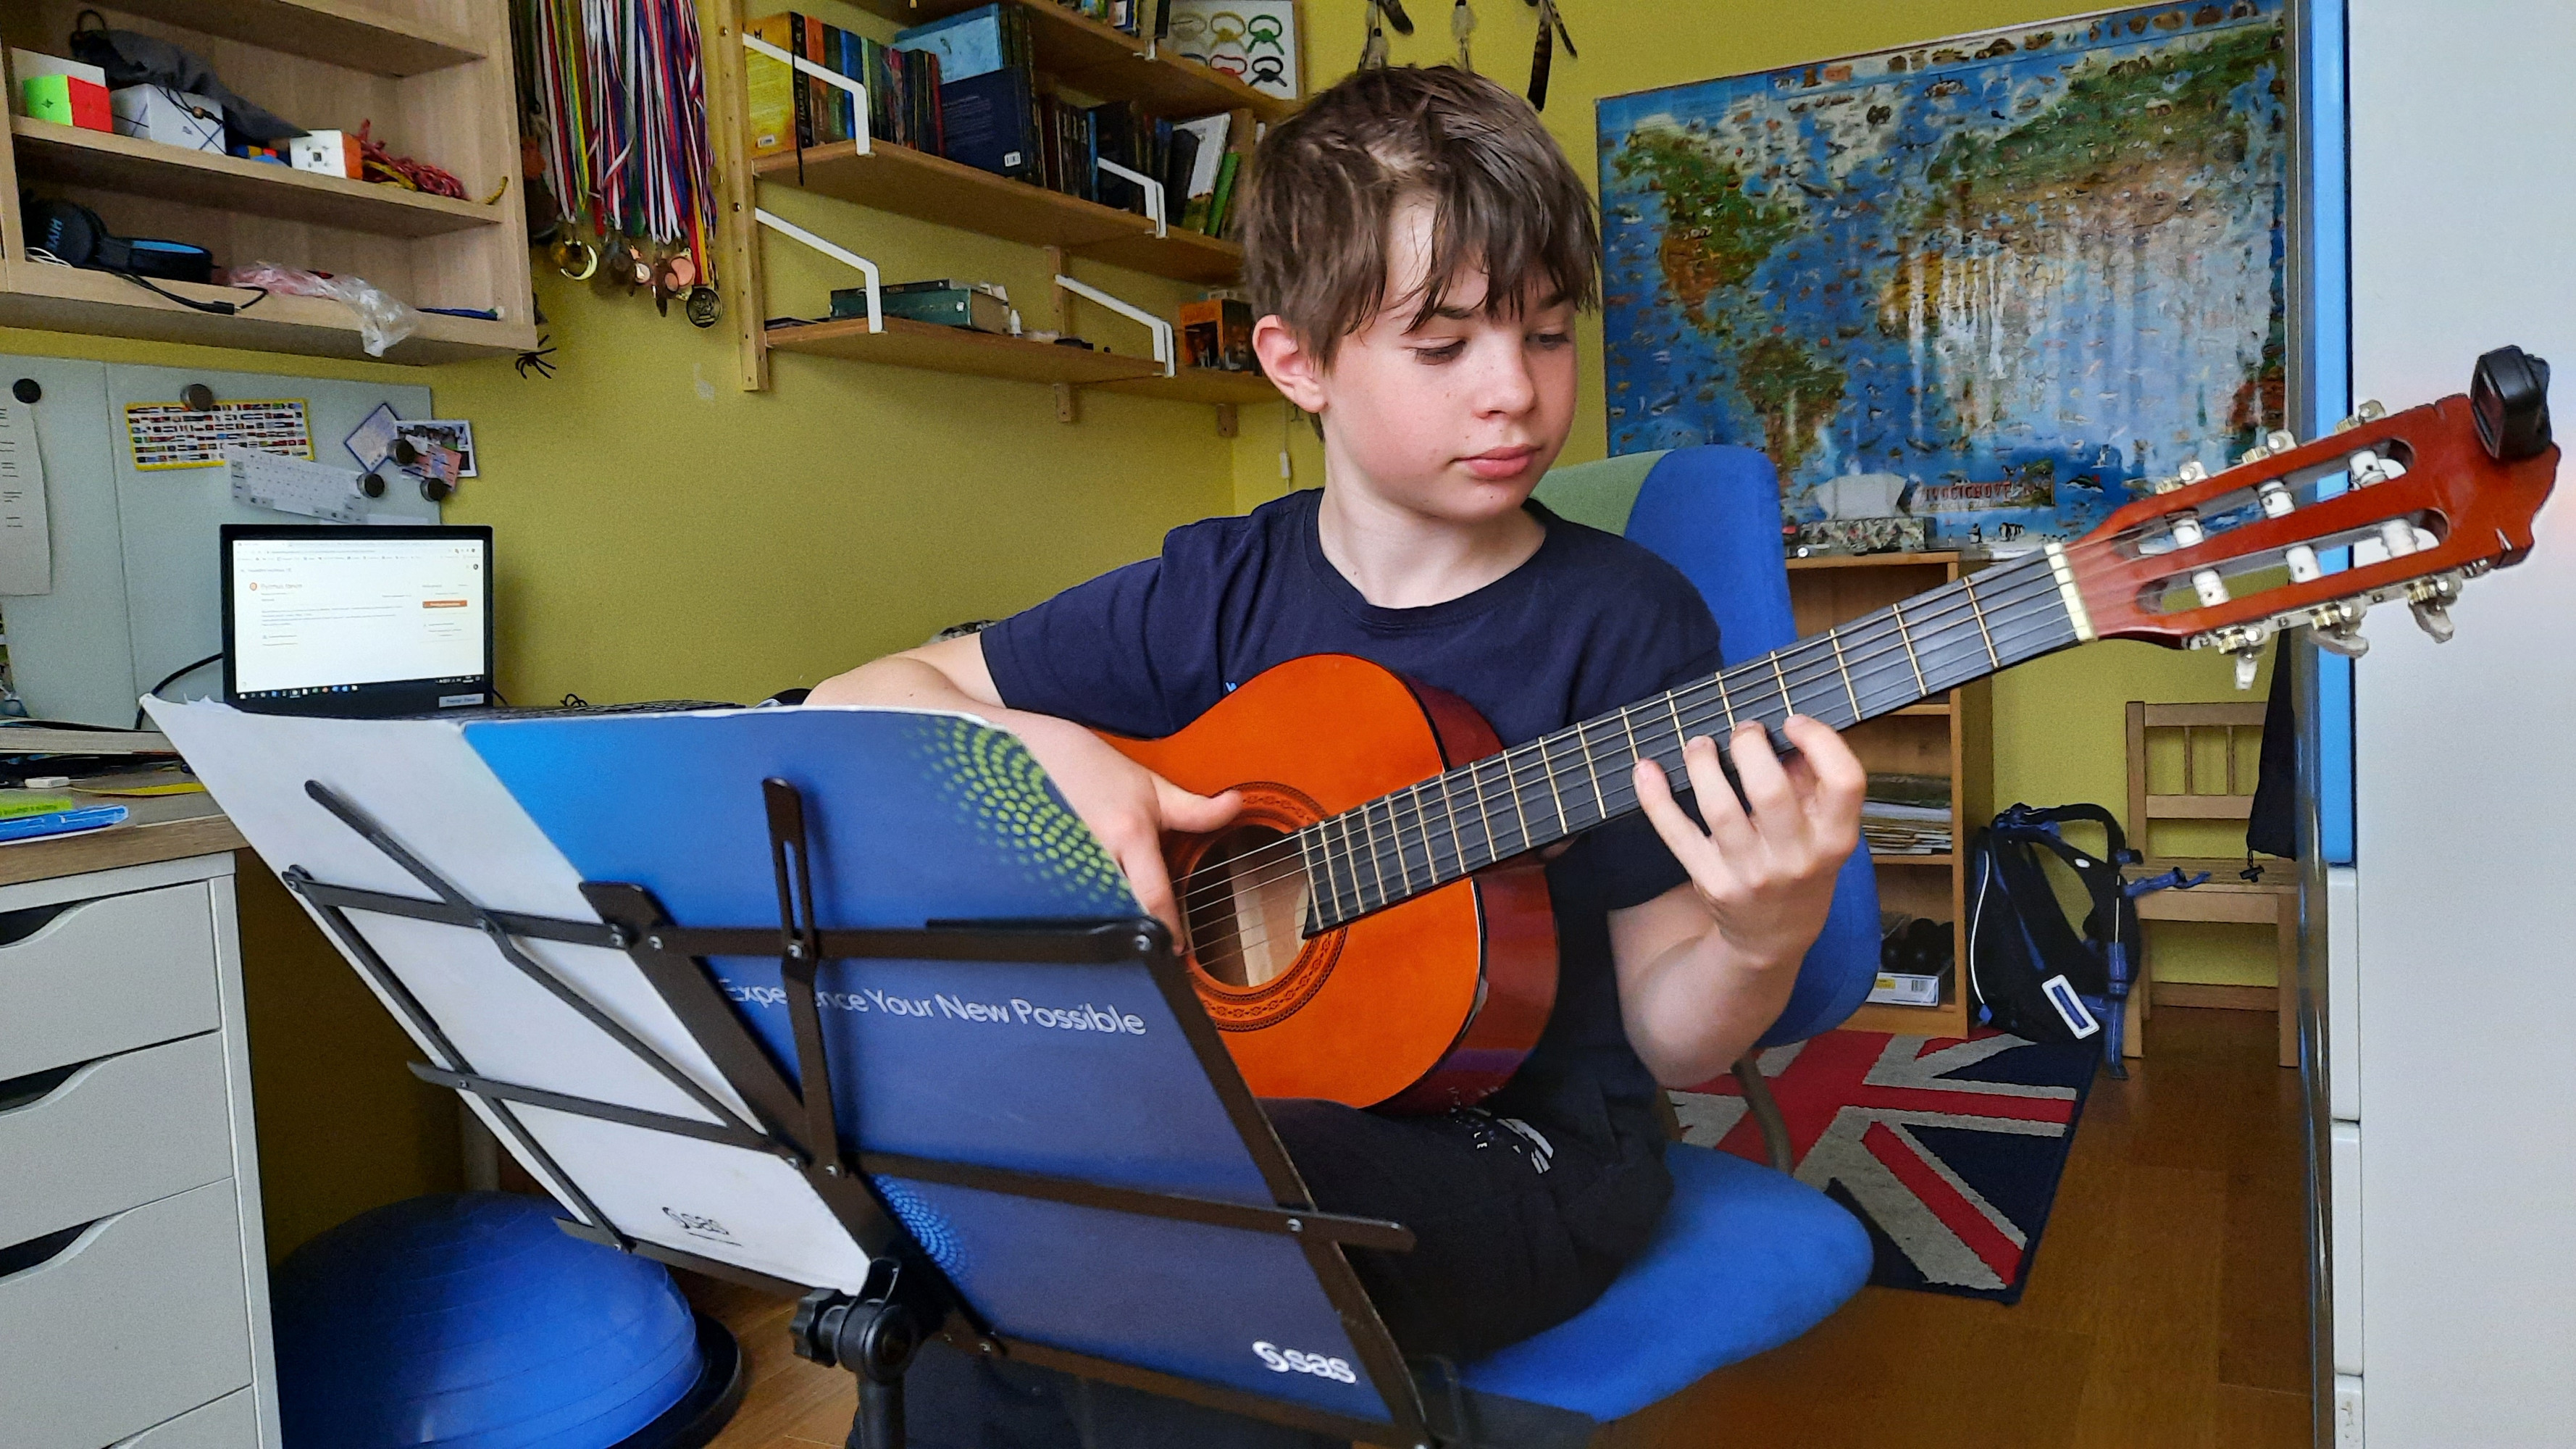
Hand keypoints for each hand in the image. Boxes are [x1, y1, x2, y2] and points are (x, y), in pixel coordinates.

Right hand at [1006, 713, 1240, 937]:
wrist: (1036, 749)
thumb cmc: (1096, 769)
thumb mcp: (1153, 786)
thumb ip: (1196, 808)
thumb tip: (1238, 805)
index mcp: (1128, 833)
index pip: (1153, 895)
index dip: (1169, 928)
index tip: (1178, 949)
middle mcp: (1096, 852)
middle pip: (1120, 913)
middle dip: (1135, 930)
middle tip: (1150, 946)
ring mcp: (1064, 863)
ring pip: (1091, 912)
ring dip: (1107, 922)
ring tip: (1119, 934)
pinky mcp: (1042, 868)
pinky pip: (1064, 902)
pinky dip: (1078, 910)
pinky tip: (1085, 912)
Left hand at [1631, 716, 1864, 971]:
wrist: (1773, 937)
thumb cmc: (1801, 869)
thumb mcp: (1825, 834)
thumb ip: (1813, 784)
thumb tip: (1785, 733)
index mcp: (1834, 839)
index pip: (1844, 781)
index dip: (1820, 741)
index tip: (1794, 722)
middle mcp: (1795, 859)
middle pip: (1769, 789)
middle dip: (1749, 745)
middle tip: (1743, 732)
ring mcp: (1749, 873)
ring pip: (1718, 807)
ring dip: (1702, 764)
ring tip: (1700, 745)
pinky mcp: (1710, 880)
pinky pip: (1677, 833)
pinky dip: (1656, 799)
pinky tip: (1646, 769)